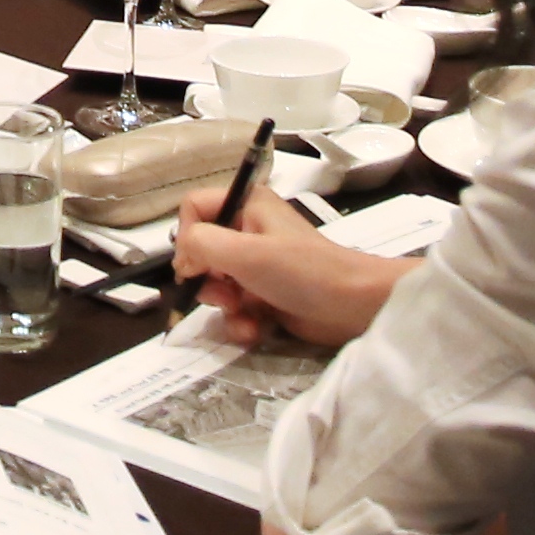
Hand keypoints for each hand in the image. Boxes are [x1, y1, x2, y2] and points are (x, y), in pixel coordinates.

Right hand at [172, 195, 407, 347]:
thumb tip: (182, 259)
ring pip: (216, 286)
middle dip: (208, 281)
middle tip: (225, 295)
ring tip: (244, 315)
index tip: (196, 263)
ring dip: (224, 308)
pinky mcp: (266, 296)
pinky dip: (241, 322)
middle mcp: (250, 231)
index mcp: (248, 205)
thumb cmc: (303, 271)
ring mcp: (258, 266)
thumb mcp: (246, 253)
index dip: (188, 236)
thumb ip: (202, 245)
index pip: (194, 208)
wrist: (353, 307)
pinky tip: (255, 330)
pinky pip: (236, 309)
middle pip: (201, 253)